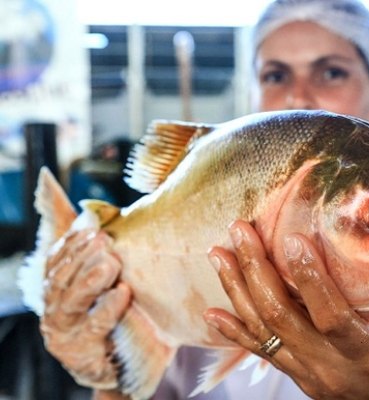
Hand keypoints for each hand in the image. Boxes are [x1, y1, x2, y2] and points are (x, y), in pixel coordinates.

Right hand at [40, 229, 130, 389]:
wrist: (118, 362)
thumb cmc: (110, 310)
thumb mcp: (100, 274)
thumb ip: (87, 241)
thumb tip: (63, 194)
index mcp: (57, 285)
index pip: (57, 258)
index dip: (72, 240)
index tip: (92, 226)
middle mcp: (54, 306)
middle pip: (62, 276)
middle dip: (83, 256)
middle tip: (105, 240)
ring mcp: (64, 329)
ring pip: (72, 299)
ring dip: (91, 279)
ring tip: (111, 263)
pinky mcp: (79, 350)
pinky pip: (93, 326)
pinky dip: (107, 308)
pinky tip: (123, 292)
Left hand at [204, 221, 368, 399]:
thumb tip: (347, 244)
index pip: (332, 317)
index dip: (310, 279)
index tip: (293, 239)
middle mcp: (332, 369)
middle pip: (282, 318)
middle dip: (256, 269)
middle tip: (239, 230)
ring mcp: (309, 376)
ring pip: (263, 332)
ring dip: (237, 290)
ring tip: (219, 255)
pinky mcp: (297, 377)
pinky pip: (260, 353)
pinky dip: (235, 330)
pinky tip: (212, 312)